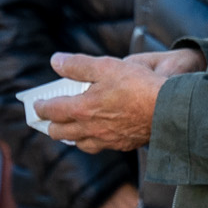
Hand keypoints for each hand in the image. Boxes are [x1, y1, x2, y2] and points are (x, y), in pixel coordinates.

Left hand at [34, 48, 205, 153]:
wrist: (169, 108)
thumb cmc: (137, 85)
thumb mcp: (105, 66)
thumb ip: (77, 64)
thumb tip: (55, 61)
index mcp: (81, 109)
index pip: (51, 111)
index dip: (41, 107)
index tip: (38, 104)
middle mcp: (90, 129)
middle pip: (60, 133)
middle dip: (51, 125)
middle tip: (50, 117)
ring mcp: (106, 140)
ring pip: (79, 143)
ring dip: (71, 135)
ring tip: (71, 127)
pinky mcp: (122, 144)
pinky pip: (100, 146)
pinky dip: (92, 140)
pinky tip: (98, 134)